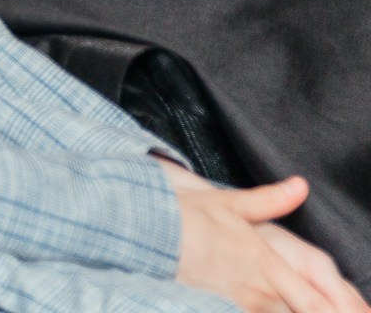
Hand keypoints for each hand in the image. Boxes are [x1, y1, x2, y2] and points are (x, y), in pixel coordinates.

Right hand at [172, 174, 364, 312]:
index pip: (315, 300)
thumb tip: (300, 186)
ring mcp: (241, 303)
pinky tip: (278, 312)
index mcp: (266, 262)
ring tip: (321, 312)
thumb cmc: (185, 218)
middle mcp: (259, 289)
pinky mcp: (224, 308)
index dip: (342, 310)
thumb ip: (270, 199)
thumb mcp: (228, 203)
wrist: (144, 235)